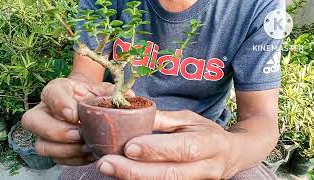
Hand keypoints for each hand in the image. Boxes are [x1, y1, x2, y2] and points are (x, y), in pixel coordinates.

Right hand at [21, 77, 133, 165]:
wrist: (87, 104)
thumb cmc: (93, 95)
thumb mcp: (103, 89)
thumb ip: (114, 92)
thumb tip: (129, 97)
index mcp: (56, 90)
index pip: (50, 93)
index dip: (59, 104)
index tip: (74, 114)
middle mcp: (44, 110)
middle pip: (33, 121)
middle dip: (56, 131)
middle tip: (79, 134)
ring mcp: (45, 130)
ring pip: (41, 144)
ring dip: (64, 150)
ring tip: (86, 147)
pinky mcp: (52, 146)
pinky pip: (56, 158)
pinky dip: (73, 160)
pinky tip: (89, 155)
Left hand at [96, 110, 237, 178]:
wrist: (231, 154)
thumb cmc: (207, 132)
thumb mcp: (190, 119)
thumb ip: (163, 120)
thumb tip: (134, 115)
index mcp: (211, 143)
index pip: (183, 148)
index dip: (156, 149)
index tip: (129, 146)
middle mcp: (208, 167)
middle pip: (171, 174)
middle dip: (135, 171)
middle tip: (106, 163)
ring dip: (134, 178)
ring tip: (108, 168)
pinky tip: (123, 174)